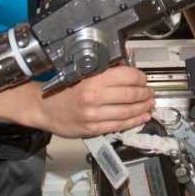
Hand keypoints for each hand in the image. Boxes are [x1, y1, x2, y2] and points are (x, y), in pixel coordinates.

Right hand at [38, 65, 154, 137]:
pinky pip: (120, 125)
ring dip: (143, 107)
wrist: (44, 108)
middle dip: (145, 93)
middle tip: (150, 92)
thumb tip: (126, 66)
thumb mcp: (83, 74)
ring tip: (149, 104)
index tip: (143, 78)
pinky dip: (134, 121)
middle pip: (130, 94)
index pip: (126, 76)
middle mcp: (94, 98)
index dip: (140, 77)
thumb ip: (105, 70)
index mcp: (93, 80)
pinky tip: (142, 117)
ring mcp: (94, 115)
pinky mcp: (94, 129)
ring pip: (128, 111)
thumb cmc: (63, 90)